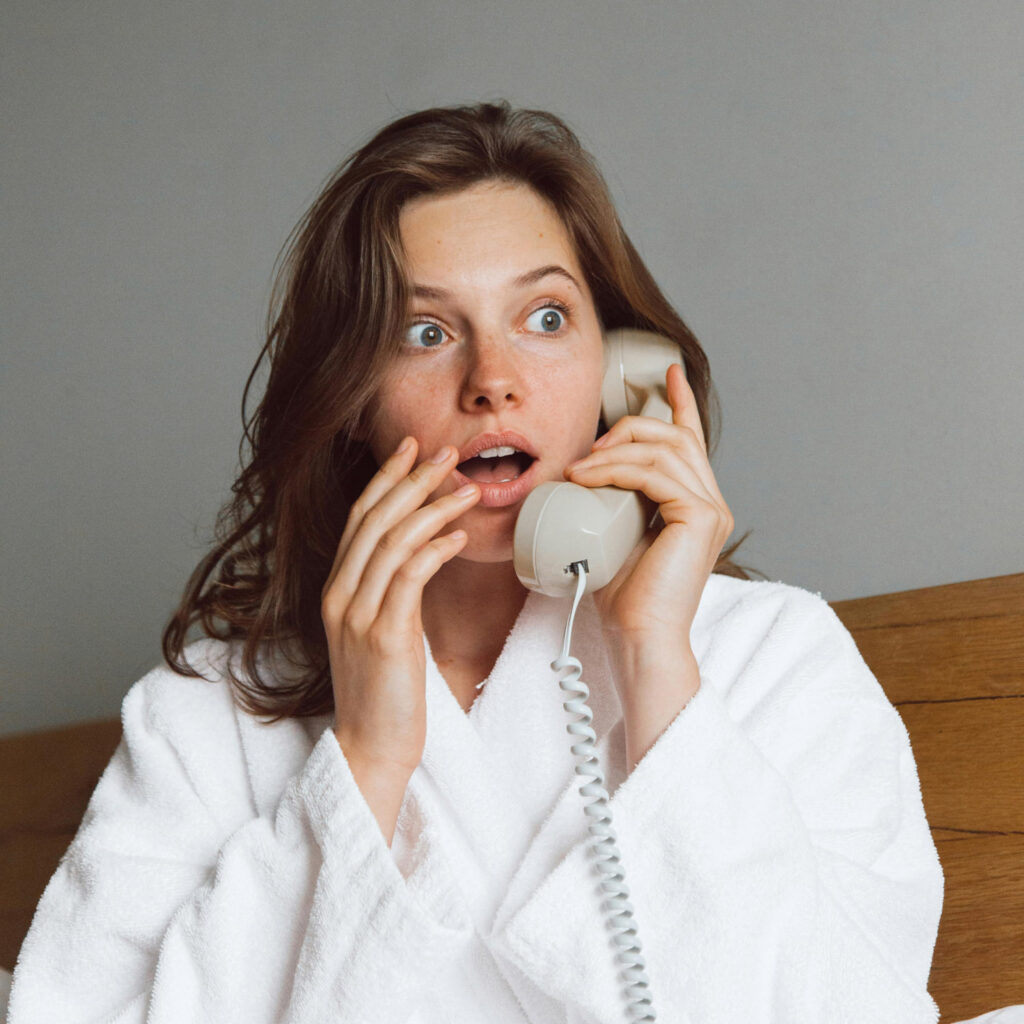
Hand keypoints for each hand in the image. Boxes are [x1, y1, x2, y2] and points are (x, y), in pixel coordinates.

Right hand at [321, 438, 479, 778]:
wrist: (370, 747)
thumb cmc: (383, 691)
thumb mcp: (379, 630)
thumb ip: (389, 591)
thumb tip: (422, 553)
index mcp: (337, 589)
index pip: (359, 518)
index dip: (386, 479)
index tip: (412, 450)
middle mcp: (341, 595)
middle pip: (374, 519)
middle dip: (411, 479)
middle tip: (445, 452)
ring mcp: (358, 614)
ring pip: (392, 540)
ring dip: (432, 507)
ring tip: (465, 487)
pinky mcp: (384, 635)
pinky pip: (409, 577)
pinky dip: (435, 549)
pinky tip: (459, 536)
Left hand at [563, 364, 733, 758]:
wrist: (638, 638)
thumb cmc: (622, 595)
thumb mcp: (611, 532)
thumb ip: (611, 500)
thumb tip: (579, 470)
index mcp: (693, 503)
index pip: (689, 440)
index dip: (679, 401)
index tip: (667, 371)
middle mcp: (710, 502)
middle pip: (674, 435)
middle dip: (628, 428)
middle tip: (588, 449)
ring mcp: (710, 508)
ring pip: (665, 448)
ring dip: (615, 449)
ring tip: (580, 467)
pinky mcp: (701, 517)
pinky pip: (655, 473)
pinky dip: (616, 470)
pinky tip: (587, 478)